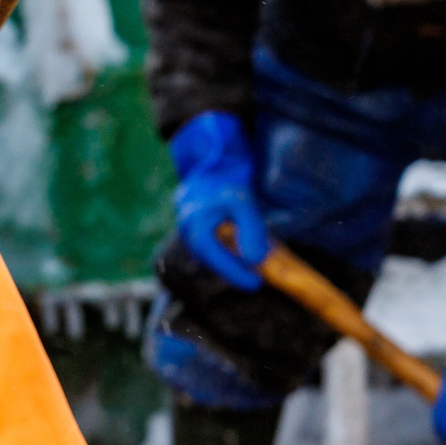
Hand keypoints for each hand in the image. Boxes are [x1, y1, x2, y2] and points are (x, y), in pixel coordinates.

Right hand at [169, 110, 270, 290]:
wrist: (214, 160)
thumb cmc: (227, 179)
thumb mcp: (243, 201)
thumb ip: (250, 231)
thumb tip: (255, 261)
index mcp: (195, 224)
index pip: (214, 257)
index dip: (235, 273)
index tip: (256, 284)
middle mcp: (187, 229)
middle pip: (212, 260)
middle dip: (234, 270)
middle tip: (258, 278)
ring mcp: (189, 229)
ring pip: (212, 254)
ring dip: (231, 261)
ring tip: (253, 266)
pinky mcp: (196, 227)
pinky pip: (212, 246)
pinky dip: (228, 251)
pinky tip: (243, 250)